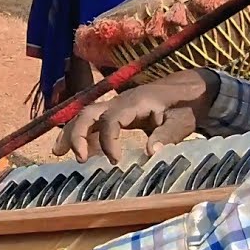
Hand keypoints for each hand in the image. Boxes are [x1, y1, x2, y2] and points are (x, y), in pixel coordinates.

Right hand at [52, 69, 218, 163]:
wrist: (190, 88)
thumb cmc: (187, 105)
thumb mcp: (183, 122)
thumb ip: (166, 136)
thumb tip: (150, 153)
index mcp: (135, 102)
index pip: (110, 119)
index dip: (107, 141)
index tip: (115, 161)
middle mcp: (120, 101)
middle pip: (88, 112)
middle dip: (76, 133)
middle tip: (77, 158)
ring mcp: (116, 105)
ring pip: (86, 115)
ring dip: (71, 133)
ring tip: (58, 152)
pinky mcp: (117, 111)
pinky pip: (94, 121)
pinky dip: (83, 134)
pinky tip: (78, 151)